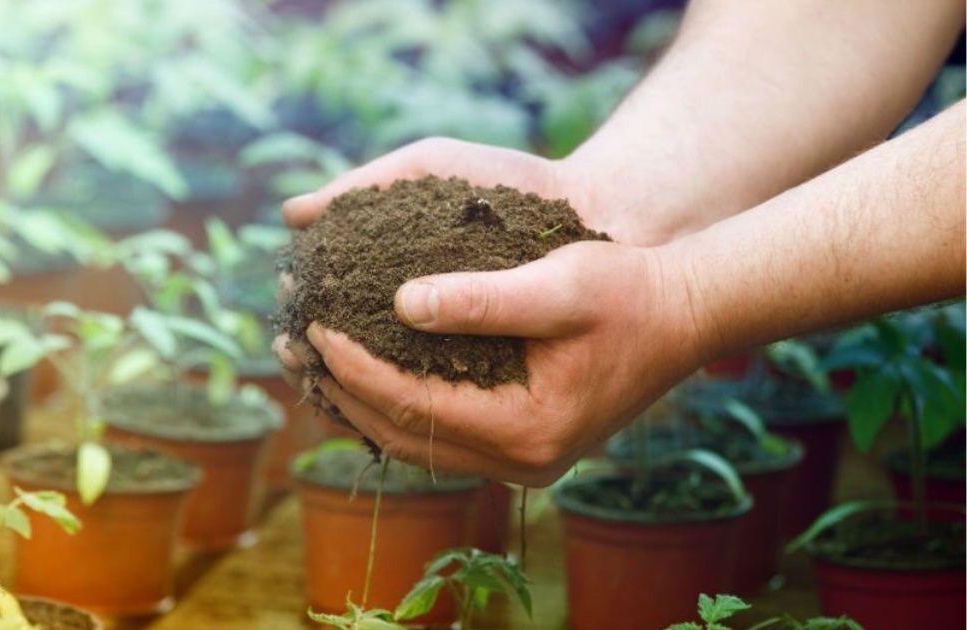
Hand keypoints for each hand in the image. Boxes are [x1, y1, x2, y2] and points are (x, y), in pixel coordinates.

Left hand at [296, 240, 705, 485]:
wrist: (683, 316)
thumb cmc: (628, 292)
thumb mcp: (559, 284)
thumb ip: (481, 299)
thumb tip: (401, 303)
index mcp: (526, 429)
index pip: (411, 403)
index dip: (354, 365)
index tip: (312, 325)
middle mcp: (520, 461)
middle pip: (402, 433)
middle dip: (340, 389)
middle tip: (287, 345)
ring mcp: (520, 461)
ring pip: (414, 441)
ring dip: (358, 401)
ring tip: (307, 362)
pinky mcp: (520, 445)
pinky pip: (436, 434)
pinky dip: (393, 406)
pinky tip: (361, 373)